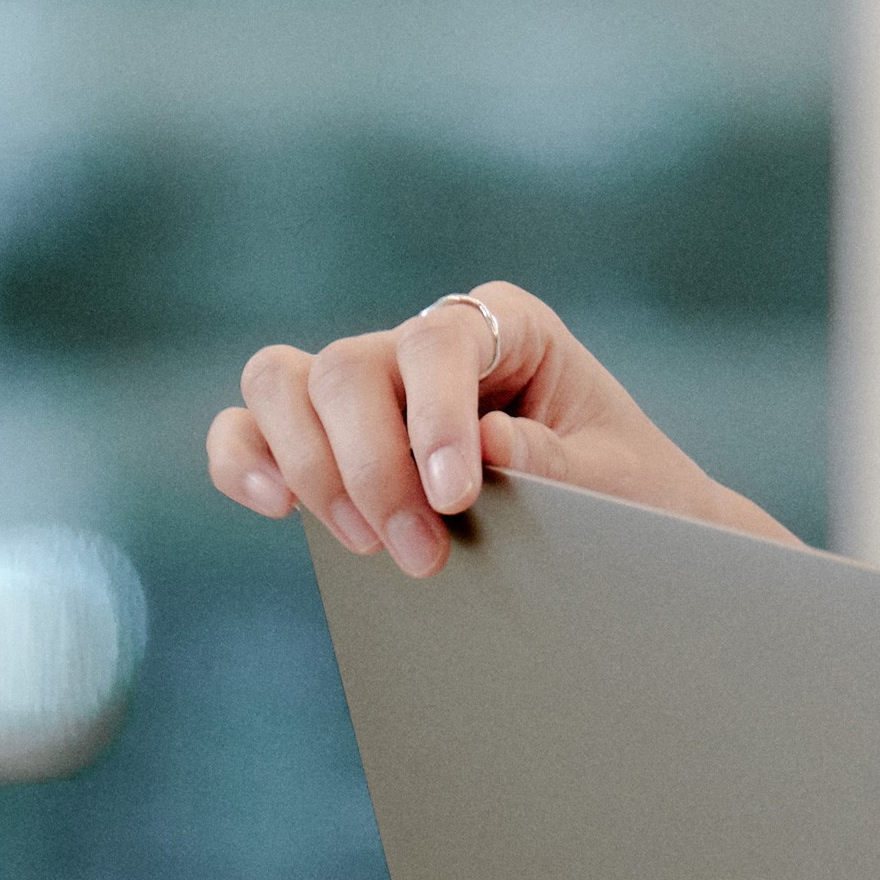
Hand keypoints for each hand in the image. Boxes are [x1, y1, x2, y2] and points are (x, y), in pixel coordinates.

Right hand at [203, 282, 794, 573]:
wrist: (631, 531)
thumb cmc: (634, 494)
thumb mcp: (621, 482)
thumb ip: (562, 465)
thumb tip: (490, 447)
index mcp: (506, 326)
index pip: (439, 343)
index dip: (433, 417)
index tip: (455, 499)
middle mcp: (426, 343)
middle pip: (349, 369)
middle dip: (371, 468)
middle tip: (420, 553)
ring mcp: (370, 386)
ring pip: (284, 384)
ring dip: (312, 470)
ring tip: (367, 544)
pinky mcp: (326, 437)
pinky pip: (252, 429)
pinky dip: (245, 459)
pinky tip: (272, 504)